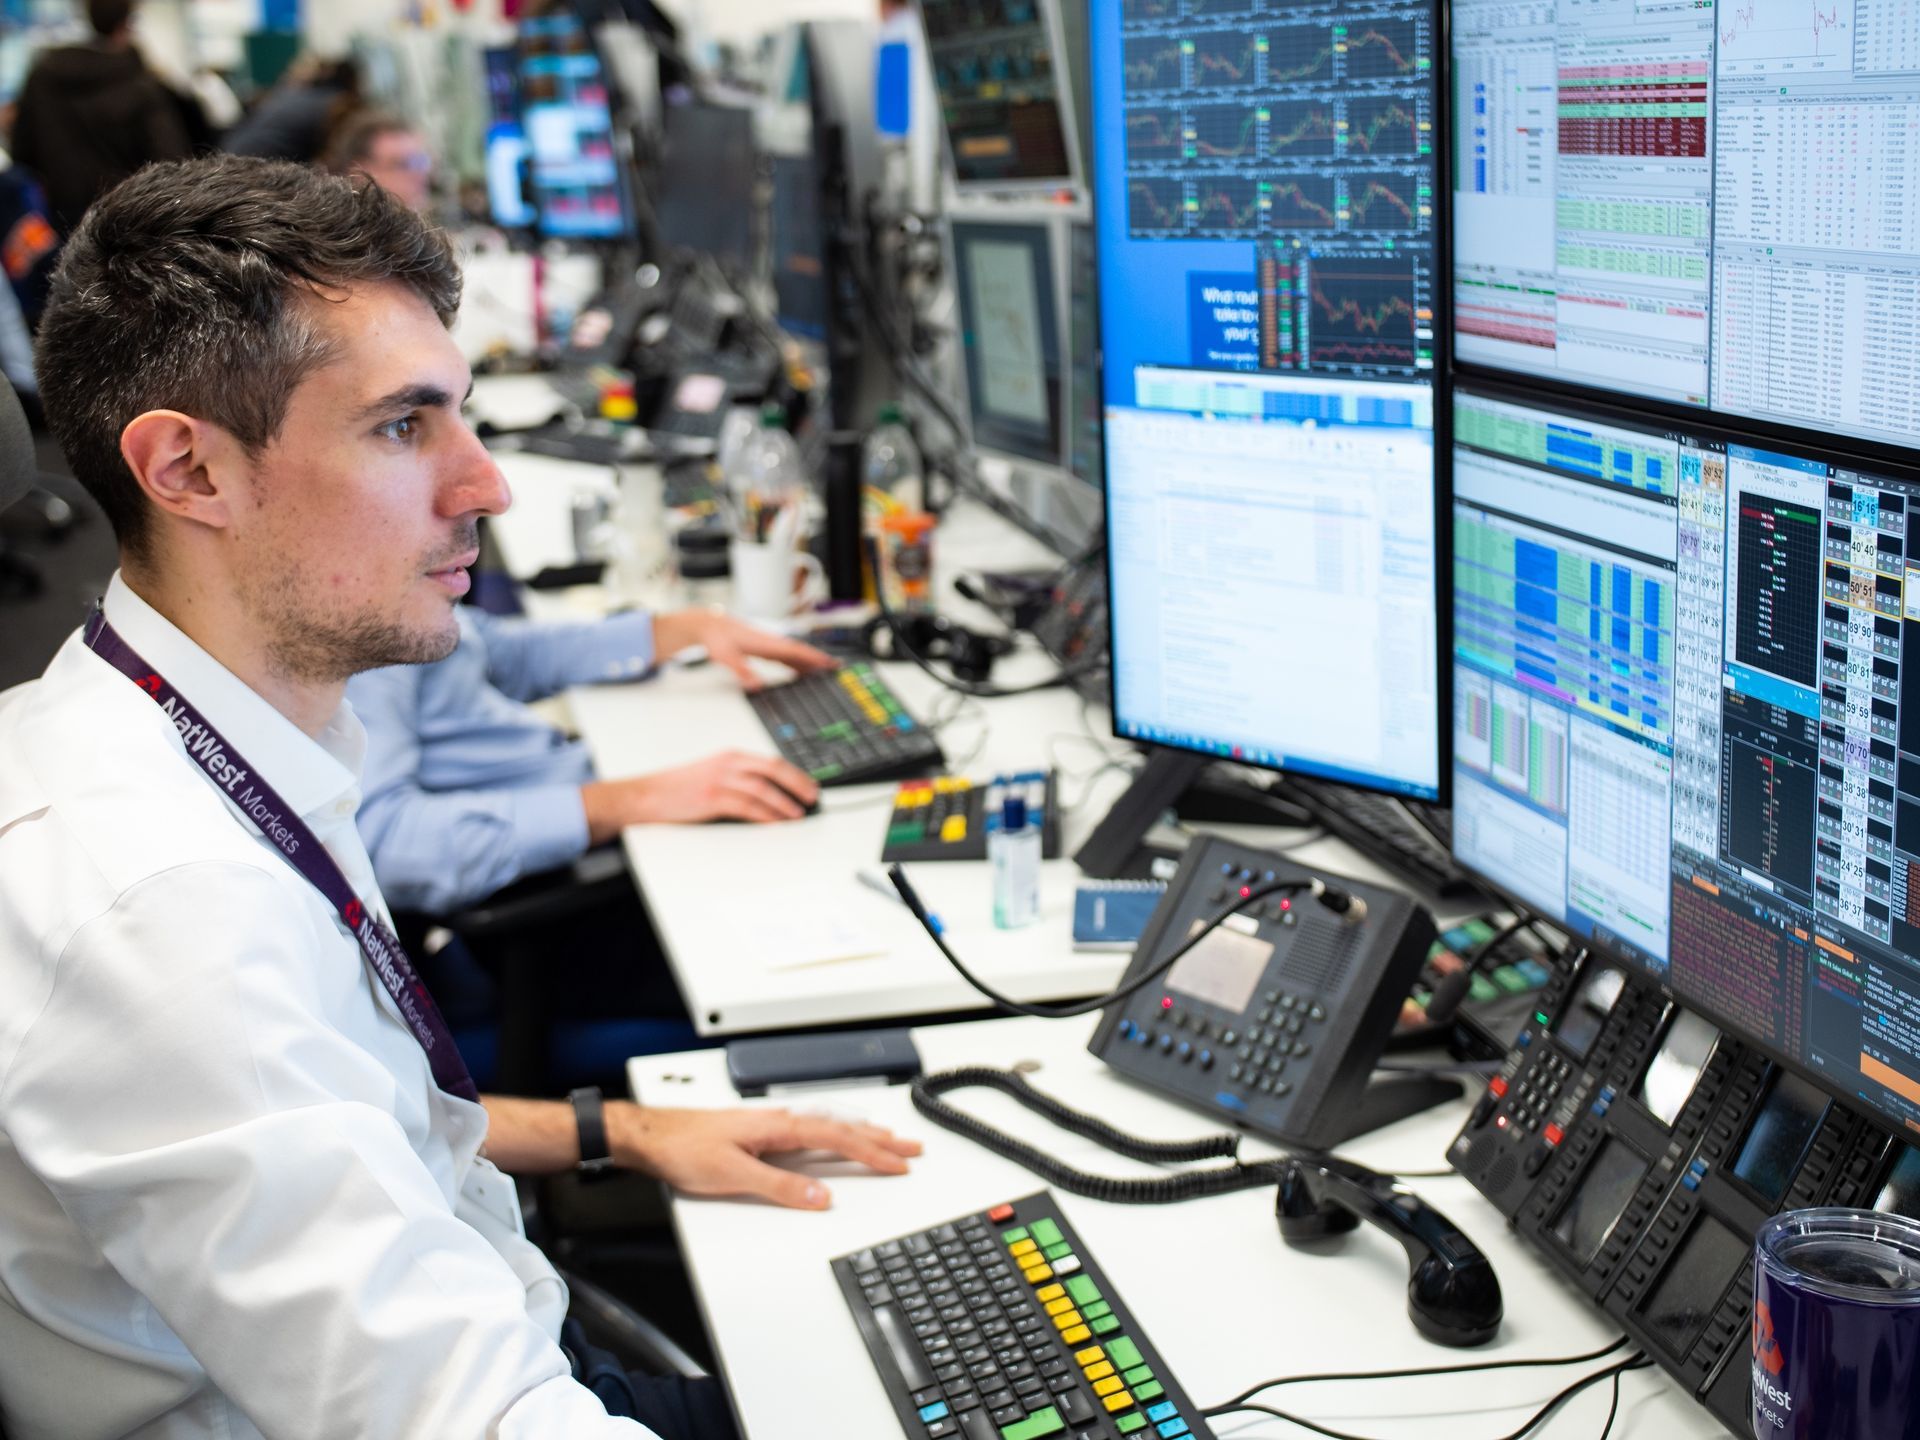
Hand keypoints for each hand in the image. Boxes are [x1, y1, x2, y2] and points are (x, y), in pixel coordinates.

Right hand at [582, 750, 820, 839]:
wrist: (647, 795)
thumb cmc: (678, 788)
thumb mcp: (712, 773)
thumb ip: (738, 777)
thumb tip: (768, 792)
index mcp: (730, 756)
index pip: (770, 760)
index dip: (794, 773)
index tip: (809, 784)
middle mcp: (727, 764)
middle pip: (772, 769)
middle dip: (797, 784)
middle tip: (812, 797)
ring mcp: (719, 780)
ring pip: (762, 789)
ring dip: (784, 803)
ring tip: (797, 814)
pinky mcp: (711, 798)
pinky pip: (746, 806)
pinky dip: (765, 815)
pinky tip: (775, 823)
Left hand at [608, 1103, 922, 1208]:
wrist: (653, 1136)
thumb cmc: (685, 1150)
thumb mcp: (734, 1176)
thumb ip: (781, 1188)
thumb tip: (821, 1198)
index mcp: (780, 1128)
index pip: (839, 1140)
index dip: (872, 1153)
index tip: (900, 1164)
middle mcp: (781, 1122)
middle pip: (842, 1129)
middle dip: (880, 1140)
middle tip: (912, 1148)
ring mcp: (773, 1126)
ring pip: (830, 1127)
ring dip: (863, 1134)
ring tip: (888, 1139)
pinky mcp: (763, 1134)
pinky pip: (814, 1130)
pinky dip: (838, 1133)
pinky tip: (839, 1135)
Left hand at [655, 609, 835, 690]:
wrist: (708, 625)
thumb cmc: (716, 638)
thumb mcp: (725, 657)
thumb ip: (741, 671)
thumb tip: (756, 685)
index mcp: (765, 643)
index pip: (794, 651)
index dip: (812, 657)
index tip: (827, 663)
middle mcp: (770, 642)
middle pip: (799, 651)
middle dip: (818, 659)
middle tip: (836, 667)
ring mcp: (767, 644)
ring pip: (793, 653)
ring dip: (809, 661)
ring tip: (824, 670)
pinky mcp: (763, 647)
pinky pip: (785, 656)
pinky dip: (796, 663)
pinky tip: (798, 671)